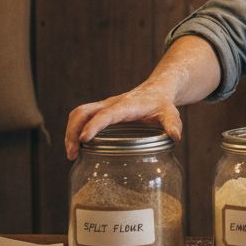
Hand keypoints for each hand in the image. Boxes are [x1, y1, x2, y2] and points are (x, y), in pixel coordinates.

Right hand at [65, 85, 182, 160]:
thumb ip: (172, 124)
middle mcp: (110, 105)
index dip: (94, 126)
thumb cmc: (162, 103)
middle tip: (72, 154)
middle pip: (82, 112)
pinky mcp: (101, 112)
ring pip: (78, 114)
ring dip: (70, 132)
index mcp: (126, 106)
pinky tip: (78, 149)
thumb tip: (175, 136)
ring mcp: (104, 108)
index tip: (84, 139)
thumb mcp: (170, 113)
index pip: (106, 114)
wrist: (157, 90)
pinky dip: (75, 131)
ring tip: (72, 154)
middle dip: (72, 131)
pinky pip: (82, 118)